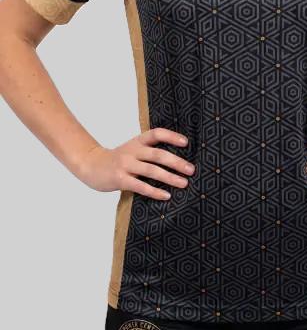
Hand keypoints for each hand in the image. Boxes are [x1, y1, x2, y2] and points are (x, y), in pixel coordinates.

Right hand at [76, 128, 194, 200]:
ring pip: (151, 170)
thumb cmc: (118, 159)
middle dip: (176, 162)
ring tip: (184, 183)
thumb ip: (149, 150)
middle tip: (191, 170)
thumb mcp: (132, 149)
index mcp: (137, 141)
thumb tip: (177, 159)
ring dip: (170, 177)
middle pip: (158, 154)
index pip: (157, 134)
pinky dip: (155, 191)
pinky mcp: (119, 179)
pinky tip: (166, 195)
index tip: (186, 143)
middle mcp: (132, 151)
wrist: (91, 165)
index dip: (172, 136)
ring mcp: (125, 165)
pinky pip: (140, 186)